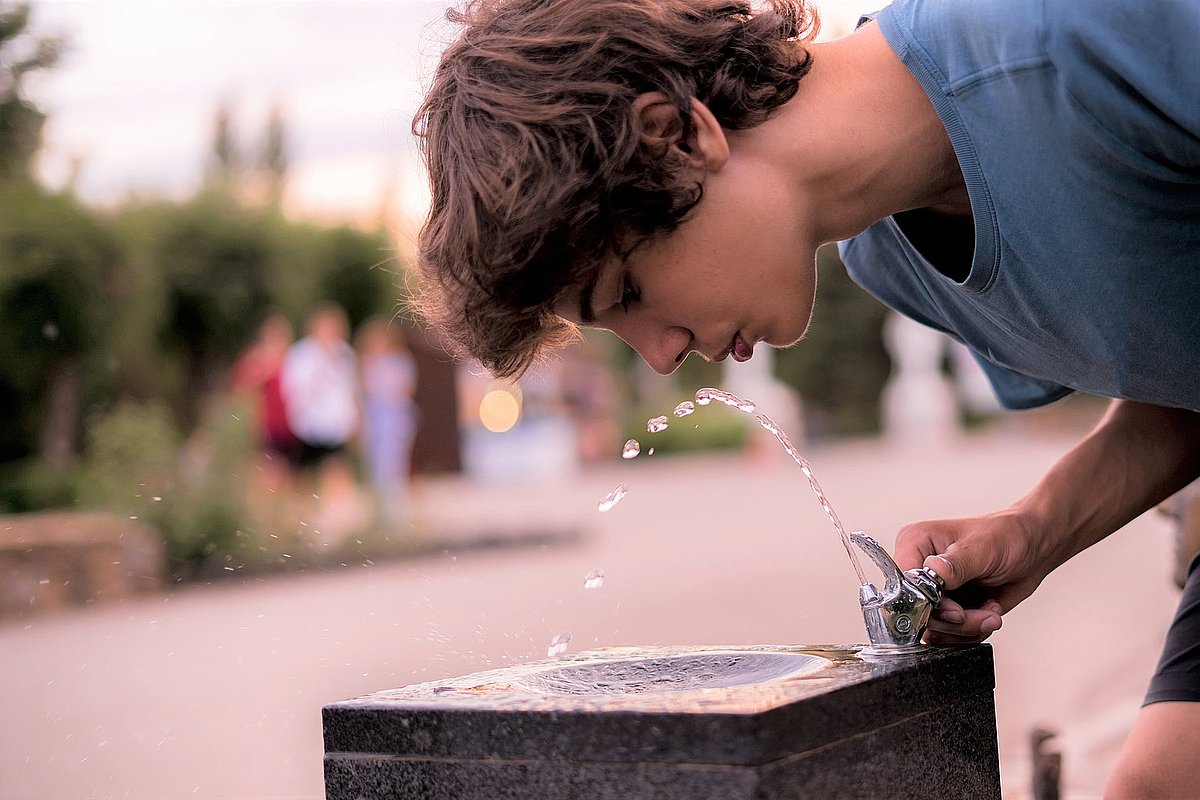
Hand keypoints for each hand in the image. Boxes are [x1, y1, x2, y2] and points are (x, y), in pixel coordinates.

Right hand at [894, 509, 1053, 643]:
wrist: (1033, 549)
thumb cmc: (1007, 535)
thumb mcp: (982, 547)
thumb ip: (956, 563)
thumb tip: (933, 571)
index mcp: (916, 544)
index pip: (902, 583)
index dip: (925, 603)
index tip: (956, 611)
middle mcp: (919, 569)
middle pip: (918, 612)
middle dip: (954, 621)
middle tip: (982, 614)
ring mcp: (934, 591)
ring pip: (934, 629)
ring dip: (967, 628)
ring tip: (990, 613)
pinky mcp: (949, 608)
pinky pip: (950, 635)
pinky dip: (973, 631)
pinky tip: (989, 613)